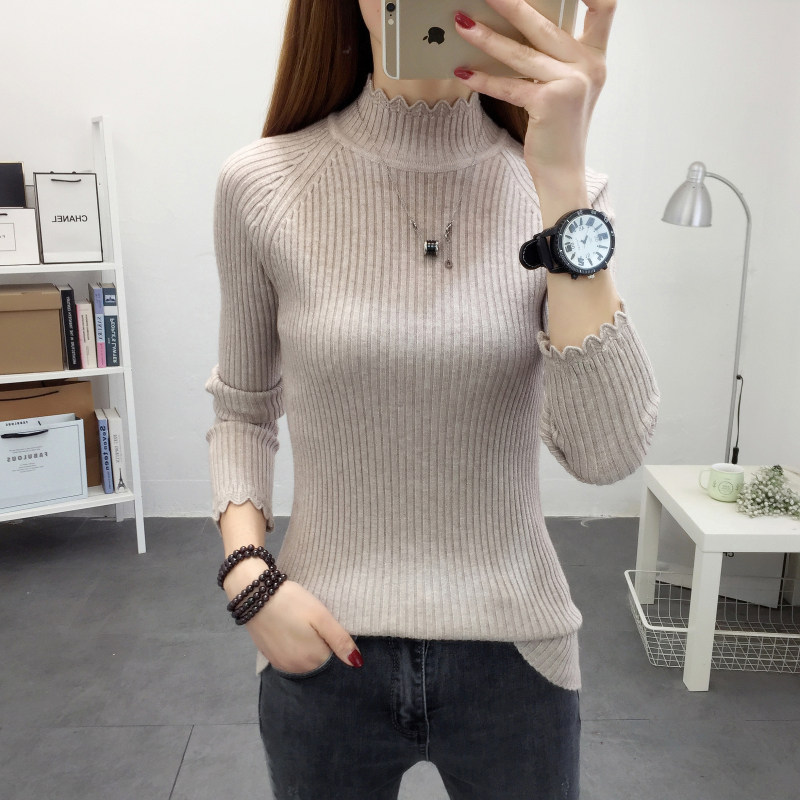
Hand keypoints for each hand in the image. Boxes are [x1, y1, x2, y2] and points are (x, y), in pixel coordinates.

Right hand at [224, 563, 361, 672]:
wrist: (253, 593)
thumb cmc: (291, 602)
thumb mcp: (320, 616)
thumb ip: (340, 640)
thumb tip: (357, 663)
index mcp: (312, 660)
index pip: (334, 655)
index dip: (331, 637)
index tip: (322, 622)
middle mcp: (296, 668)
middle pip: (318, 658)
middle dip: (319, 642)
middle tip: (310, 621)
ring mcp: (280, 664)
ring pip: (304, 657)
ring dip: (305, 644)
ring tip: (299, 622)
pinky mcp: (269, 657)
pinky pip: (290, 656)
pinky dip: (292, 645)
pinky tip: (288, 628)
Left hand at [453, 0, 616, 178]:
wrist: (563, 172)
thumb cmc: (558, 129)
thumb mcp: (566, 87)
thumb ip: (553, 58)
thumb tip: (512, 28)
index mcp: (595, 57)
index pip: (603, 8)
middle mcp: (587, 67)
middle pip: (545, 24)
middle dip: (511, 4)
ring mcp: (570, 84)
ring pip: (520, 53)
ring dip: (486, 37)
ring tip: (461, 23)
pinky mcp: (549, 103)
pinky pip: (509, 85)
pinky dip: (483, 78)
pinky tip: (462, 71)